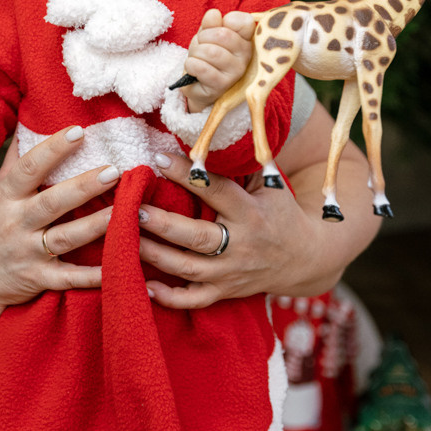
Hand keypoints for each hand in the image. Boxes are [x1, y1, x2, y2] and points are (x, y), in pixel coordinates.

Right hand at [0, 126, 119, 316]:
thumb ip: (16, 161)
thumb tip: (30, 122)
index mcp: (5, 196)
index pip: (29, 168)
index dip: (53, 149)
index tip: (79, 131)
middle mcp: (16, 223)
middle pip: (52, 202)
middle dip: (83, 186)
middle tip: (114, 171)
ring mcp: (27, 253)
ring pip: (65, 237)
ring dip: (95, 225)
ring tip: (124, 210)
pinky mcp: (38, 279)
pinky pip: (68, 278)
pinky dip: (91, 276)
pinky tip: (115, 266)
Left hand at [137, 150, 334, 306]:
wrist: (306, 259)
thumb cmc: (280, 212)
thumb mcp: (270, 185)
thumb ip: (241, 163)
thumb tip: (213, 130)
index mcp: (251, 213)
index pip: (216, 191)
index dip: (188, 175)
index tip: (158, 159)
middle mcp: (241, 245)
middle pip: (197, 237)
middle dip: (163, 225)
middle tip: (132, 210)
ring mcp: (231, 273)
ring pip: (188, 268)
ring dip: (155, 256)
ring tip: (124, 239)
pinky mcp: (225, 292)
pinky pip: (194, 300)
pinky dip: (169, 297)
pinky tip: (145, 285)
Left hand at [183, 9, 254, 113]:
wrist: (198, 85)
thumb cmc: (207, 57)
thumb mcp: (207, 35)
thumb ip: (211, 24)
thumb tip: (214, 14)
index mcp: (246, 40)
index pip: (244, 21)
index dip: (222, 22)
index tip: (215, 30)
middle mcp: (246, 56)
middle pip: (222, 35)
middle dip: (202, 38)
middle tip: (200, 46)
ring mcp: (236, 72)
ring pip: (210, 52)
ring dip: (196, 53)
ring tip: (196, 58)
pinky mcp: (222, 86)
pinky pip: (202, 68)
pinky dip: (191, 64)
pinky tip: (193, 68)